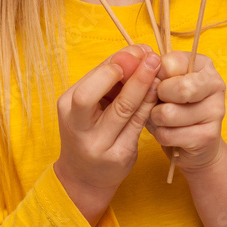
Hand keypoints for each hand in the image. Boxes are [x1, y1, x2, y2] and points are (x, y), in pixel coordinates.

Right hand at [54, 44, 160, 223]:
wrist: (84, 176)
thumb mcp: (88, 105)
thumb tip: (137, 52)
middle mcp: (78, 127)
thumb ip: (108, 80)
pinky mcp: (119, 156)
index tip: (137, 50)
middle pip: (96, 95)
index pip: (90, 80)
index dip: (116, 62)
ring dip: (143, 85)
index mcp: (67, 107)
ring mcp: (98, 144)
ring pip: (123, 110)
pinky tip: (157, 92)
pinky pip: (137, 125)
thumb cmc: (88, 129)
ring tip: (158, 69)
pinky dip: (148, 105)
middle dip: (126, 74)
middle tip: (151, 58)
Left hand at [146, 51, 226, 173]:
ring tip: (161, 117)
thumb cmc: (173, 103)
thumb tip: (146, 68)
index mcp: (203, 64)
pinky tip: (168, 131)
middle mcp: (215, 84)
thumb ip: (154, 72)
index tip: (155, 82)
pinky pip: (167, 134)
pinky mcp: (208, 136)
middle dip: (156, 97)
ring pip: (167, 114)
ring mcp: (215, 111)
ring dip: (155, 118)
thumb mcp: (164, 81)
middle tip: (158, 101)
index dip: (154, 75)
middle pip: (178, 88)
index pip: (170, 63)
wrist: (195, 140)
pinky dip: (160, 134)